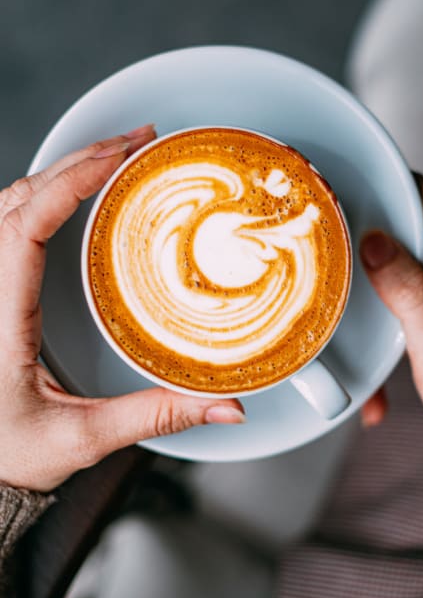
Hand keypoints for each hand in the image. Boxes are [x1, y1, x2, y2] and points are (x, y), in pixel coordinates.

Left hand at [0, 126, 243, 492]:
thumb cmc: (7, 455)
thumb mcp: (85, 438)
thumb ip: (157, 416)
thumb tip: (226, 406)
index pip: (23, 227)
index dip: (68, 183)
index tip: (115, 159)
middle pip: (19, 199)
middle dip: (79, 160)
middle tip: (136, 142)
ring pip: (9, 204)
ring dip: (60, 171)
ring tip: (116, 156)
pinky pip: (10, 224)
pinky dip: (45, 195)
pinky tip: (79, 192)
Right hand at [360, 178, 422, 496]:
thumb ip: (409, 295)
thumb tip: (375, 239)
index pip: (421, 200)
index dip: (378, 188)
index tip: (335, 198)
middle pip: (406, 236)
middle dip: (365, 264)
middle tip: (334, 296)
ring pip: (407, 276)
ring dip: (379, 312)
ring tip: (371, 369)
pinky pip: (422, 303)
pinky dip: (399, 331)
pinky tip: (391, 374)